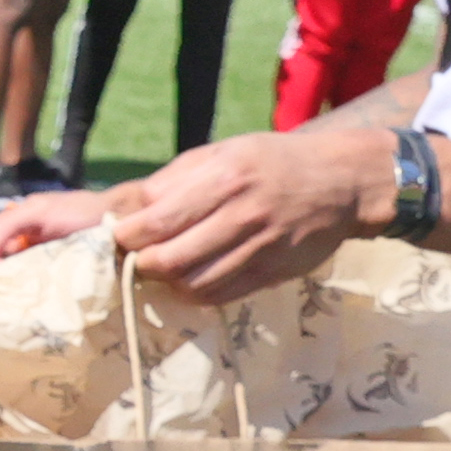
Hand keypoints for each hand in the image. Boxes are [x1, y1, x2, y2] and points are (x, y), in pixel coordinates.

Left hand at [0, 124, 389, 297]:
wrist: (341, 179)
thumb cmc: (267, 162)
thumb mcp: (218, 156)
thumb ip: (172, 186)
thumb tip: (122, 215)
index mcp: (217, 178)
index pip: (149, 222)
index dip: (120, 240)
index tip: (108, 242)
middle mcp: (238, 213)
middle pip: (165, 260)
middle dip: (138, 266)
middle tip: (130, 261)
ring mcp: (257, 246)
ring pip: (189, 284)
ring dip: (165, 283)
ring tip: (159, 269)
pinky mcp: (272, 271)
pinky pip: (219, 294)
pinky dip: (196, 292)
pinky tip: (190, 280)